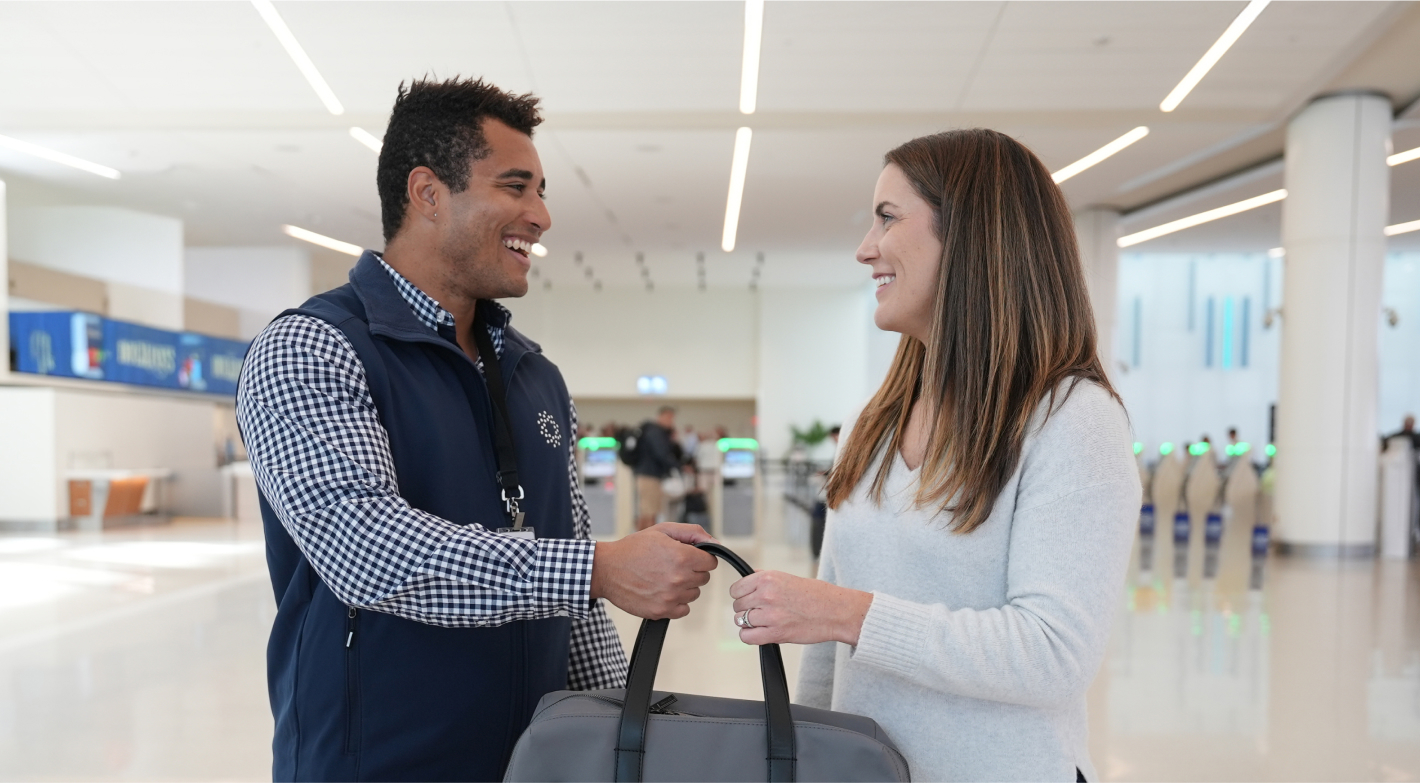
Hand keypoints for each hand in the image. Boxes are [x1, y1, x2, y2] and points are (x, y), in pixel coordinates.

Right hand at [591, 523, 717, 618]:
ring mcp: (671, 597)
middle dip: (692, 571)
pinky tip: (662, 592)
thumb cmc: (633, 549)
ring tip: (664, 578)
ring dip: (684, 587)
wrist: (606, 569)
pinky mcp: (662, 611)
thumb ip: (692, 533)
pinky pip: (683, 609)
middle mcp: (679, 578)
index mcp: (682, 557)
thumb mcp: (662, 531)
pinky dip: (676, 602)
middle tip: (672, 566)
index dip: (701, 558)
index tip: (689, 557)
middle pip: (703, 578)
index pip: (711, 562)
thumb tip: (714, 542)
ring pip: (694, 594)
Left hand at [729, 570, 872, 646]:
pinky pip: (747, 637)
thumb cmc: (818, 595)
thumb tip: (748, 578)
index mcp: (768, 579)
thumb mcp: (788, 577)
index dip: (741, 595)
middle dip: (746, 608)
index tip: (748, 598)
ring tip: (763, 621)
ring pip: (741, 621)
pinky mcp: (775, 633)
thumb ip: (765, 578)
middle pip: (737, 605)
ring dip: (749, 623)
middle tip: (760, 611)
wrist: (837, 611)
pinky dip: (750, 636)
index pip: (736, 589)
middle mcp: (766, 595)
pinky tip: (760, 632)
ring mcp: (770, 615)